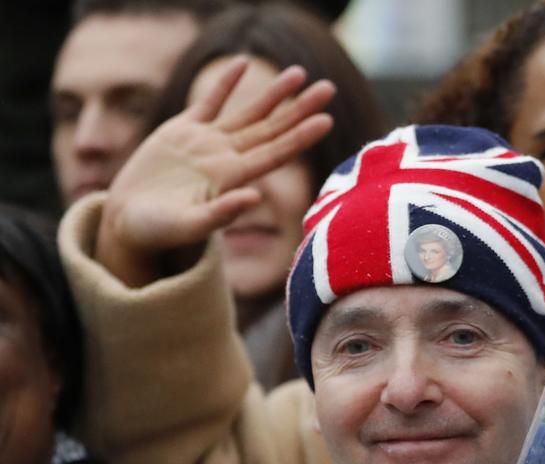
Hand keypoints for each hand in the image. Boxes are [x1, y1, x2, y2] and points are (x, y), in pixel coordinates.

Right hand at [97, 57, 335, 286]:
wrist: (128, 221)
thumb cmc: (158, 231)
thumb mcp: (188, 225)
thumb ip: (220, 214)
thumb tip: (255, 198)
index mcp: (232, 179)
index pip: (275, 153)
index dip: (300, 137)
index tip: (326, 120)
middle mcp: (226, 158)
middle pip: (272, 129)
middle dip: (300, 109)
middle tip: (329, 88)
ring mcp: (206, 143)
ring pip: (248, 113)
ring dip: (274, 93)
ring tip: (299, 72)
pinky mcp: (181, 131)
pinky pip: (209, 102)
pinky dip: (225, 83)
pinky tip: (242, 63)